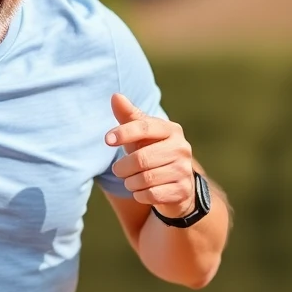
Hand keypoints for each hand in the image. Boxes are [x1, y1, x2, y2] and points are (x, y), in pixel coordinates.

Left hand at [105, 93, 195, 218]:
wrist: (176, 184)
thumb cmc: (152, 152)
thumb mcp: (140, 135)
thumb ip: (128, 116)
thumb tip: (115, 96)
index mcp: (172, 130)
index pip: (145, 127)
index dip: (123, 132)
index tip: (107, 140)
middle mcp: (181, 148)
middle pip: (141, 159)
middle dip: (123, 167)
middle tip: (118, 170)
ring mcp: (184, 170)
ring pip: (145, 179)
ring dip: (130, 182)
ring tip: (131, 180)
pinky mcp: (182, 190)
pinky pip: (151, 195)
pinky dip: (140, 195)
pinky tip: (142, 191)